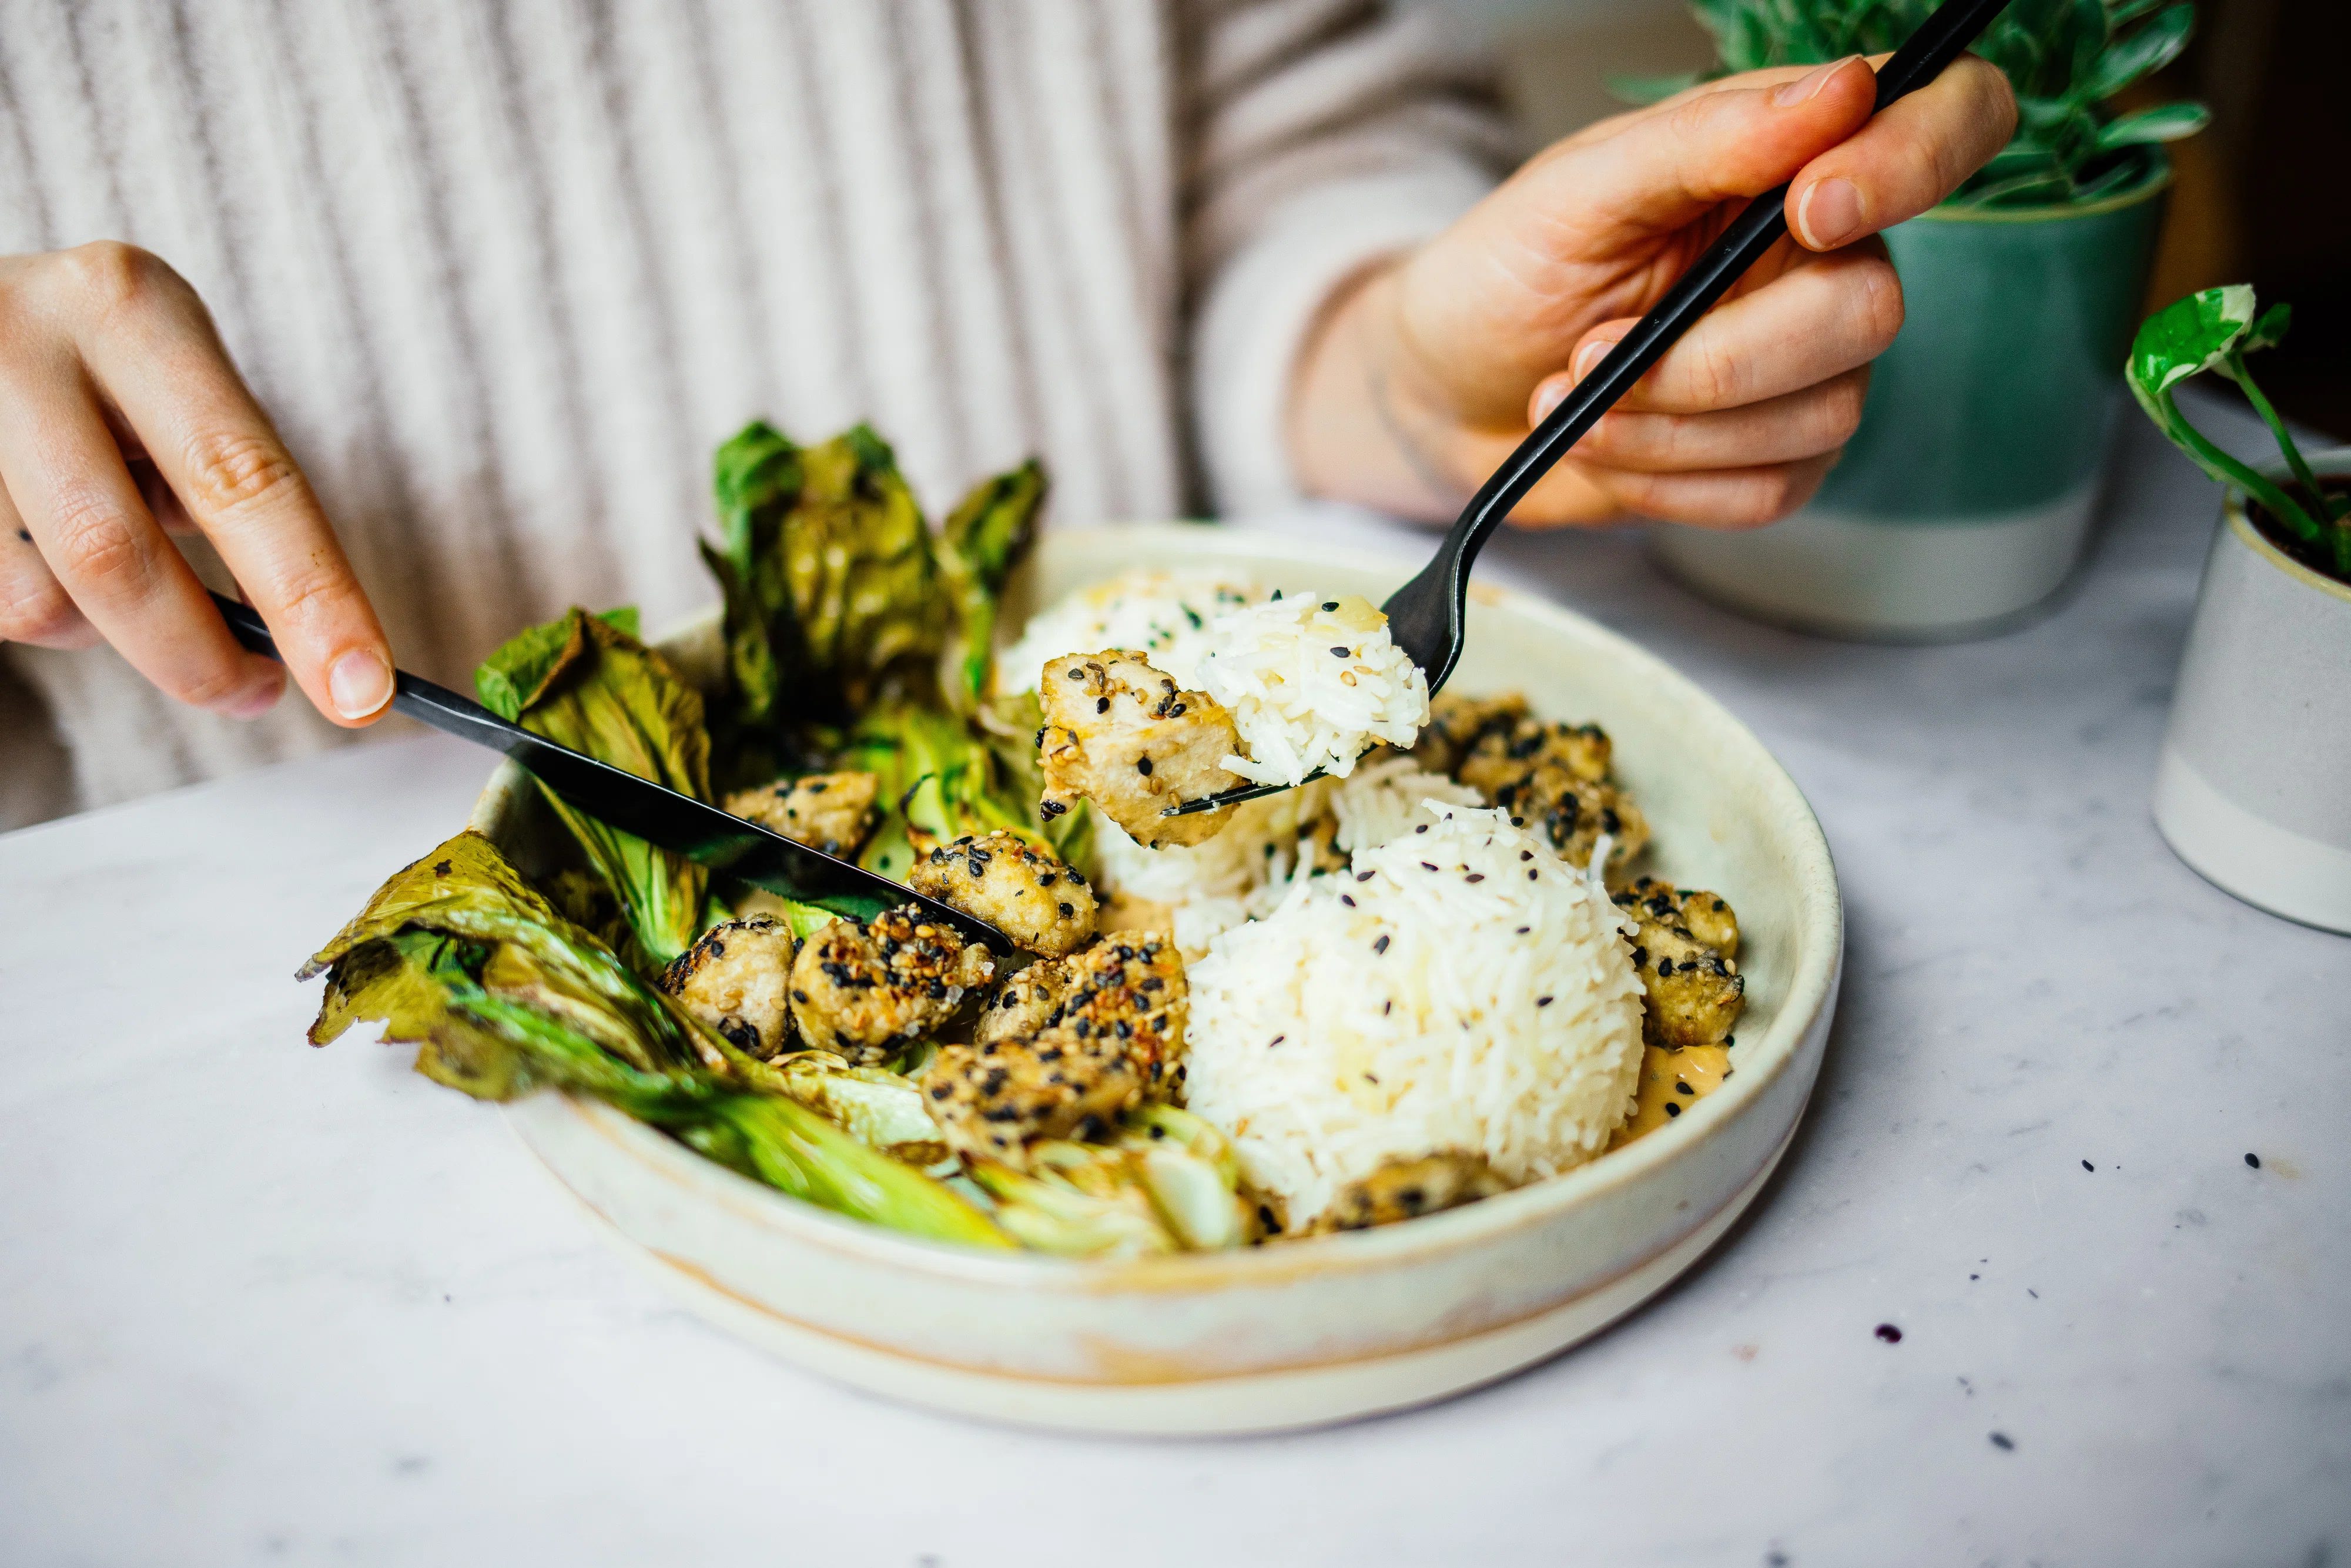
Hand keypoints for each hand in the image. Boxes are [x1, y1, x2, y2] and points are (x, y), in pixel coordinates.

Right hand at [0, 242, 391, 722]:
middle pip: (119, 555)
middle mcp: (27, 342)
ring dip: (100, 630)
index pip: (243, 477)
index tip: (365, 690)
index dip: (311, 598)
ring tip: (114, 578)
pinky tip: (40, 553)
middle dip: (201, 658)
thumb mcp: (170, 387)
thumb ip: (223, 490)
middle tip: (257, 694)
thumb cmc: (95, 374)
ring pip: (39, 599)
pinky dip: (41, 609)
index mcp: (133, 310)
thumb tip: (290, 644)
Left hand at [1288, 54, 2016, 526]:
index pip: (1950, 118)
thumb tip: (1844, 88)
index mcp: (1795, 160)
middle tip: (1593, 352)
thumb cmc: (1505, 272)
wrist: (1443, 389)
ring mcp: (1811, 368)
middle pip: (1872, 311)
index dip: (1915, 160)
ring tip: (1573, 399)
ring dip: (1669, 425)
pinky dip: (1668, 480)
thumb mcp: (1579, 189)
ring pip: (1819, 416)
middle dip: (1717, 355)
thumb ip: (1709, 139)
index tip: (1812, 208)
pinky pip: (1771, 490)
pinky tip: (1602, 445)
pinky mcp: (1774, 460)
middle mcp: (1826, 260)